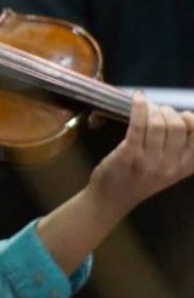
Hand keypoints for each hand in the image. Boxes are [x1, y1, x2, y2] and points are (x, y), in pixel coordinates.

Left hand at [88, 93, 193, 211]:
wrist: (111, 199)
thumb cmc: (139, 177)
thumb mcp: (169, 168)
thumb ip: (181, 149)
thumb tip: (187, 116)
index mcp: (186, 167)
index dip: (189, 118)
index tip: (176, 116)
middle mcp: (171, 166)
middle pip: (178, 125)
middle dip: (167, 111)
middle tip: (155, 111)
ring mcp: (150, 162)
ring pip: (159, 123)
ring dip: (152, 109)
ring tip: (145, 107)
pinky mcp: (129, 156)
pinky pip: (138, 125)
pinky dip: (139, 107)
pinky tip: (138, 97)